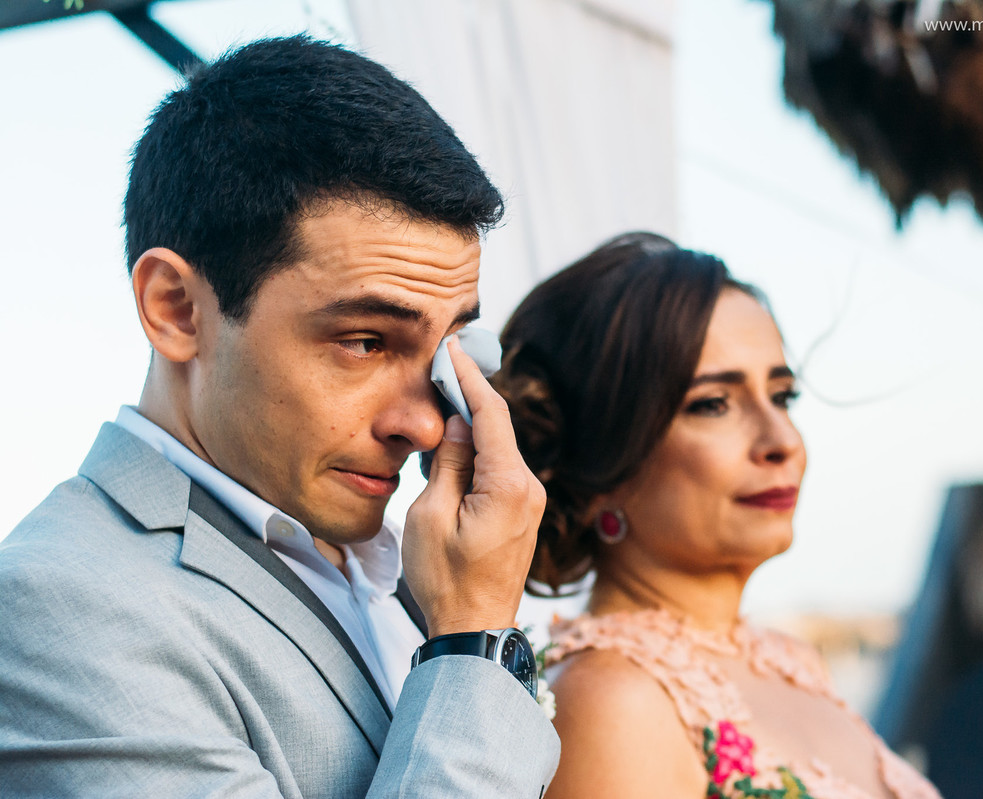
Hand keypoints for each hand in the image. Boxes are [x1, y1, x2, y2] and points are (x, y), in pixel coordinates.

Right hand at [402, 336, 545, 637]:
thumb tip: (459, 423)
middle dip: (471, 393)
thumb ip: (448, 462)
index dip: (469, 378)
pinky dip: (480, 448)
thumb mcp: (430, 516)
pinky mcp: (523, 512)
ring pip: (500, 446)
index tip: (451, 349)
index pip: (491, 414)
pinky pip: (501, 467)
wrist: (474, 629)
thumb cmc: (446, 580)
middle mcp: (529, 488)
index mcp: (508, 486)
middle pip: (499, 426)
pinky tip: (457, 437)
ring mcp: (530, 501)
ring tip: (444, 393)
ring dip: (474, 421)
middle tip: (443, 363)